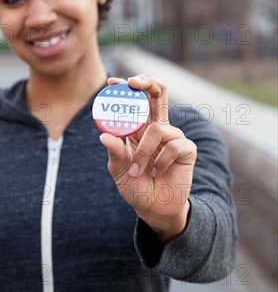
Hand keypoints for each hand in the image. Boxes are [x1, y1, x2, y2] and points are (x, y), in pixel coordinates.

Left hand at [99, 74, 196, 242]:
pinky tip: (157, 172)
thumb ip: (114, 153)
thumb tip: (103, 136)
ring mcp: (173, 136)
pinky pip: (173, 146)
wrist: (153, 208)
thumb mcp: (119, 170)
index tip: (112, 82)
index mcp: (139, 127)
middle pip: (158, 93)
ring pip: (157, 130)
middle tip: (132, 83)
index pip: (136, 99)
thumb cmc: (135, 185)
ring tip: (137, 170)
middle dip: (146, 83)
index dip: (126, 87)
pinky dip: (160, 161)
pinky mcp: (187, 150)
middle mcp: (157, 127)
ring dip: (143, 152)